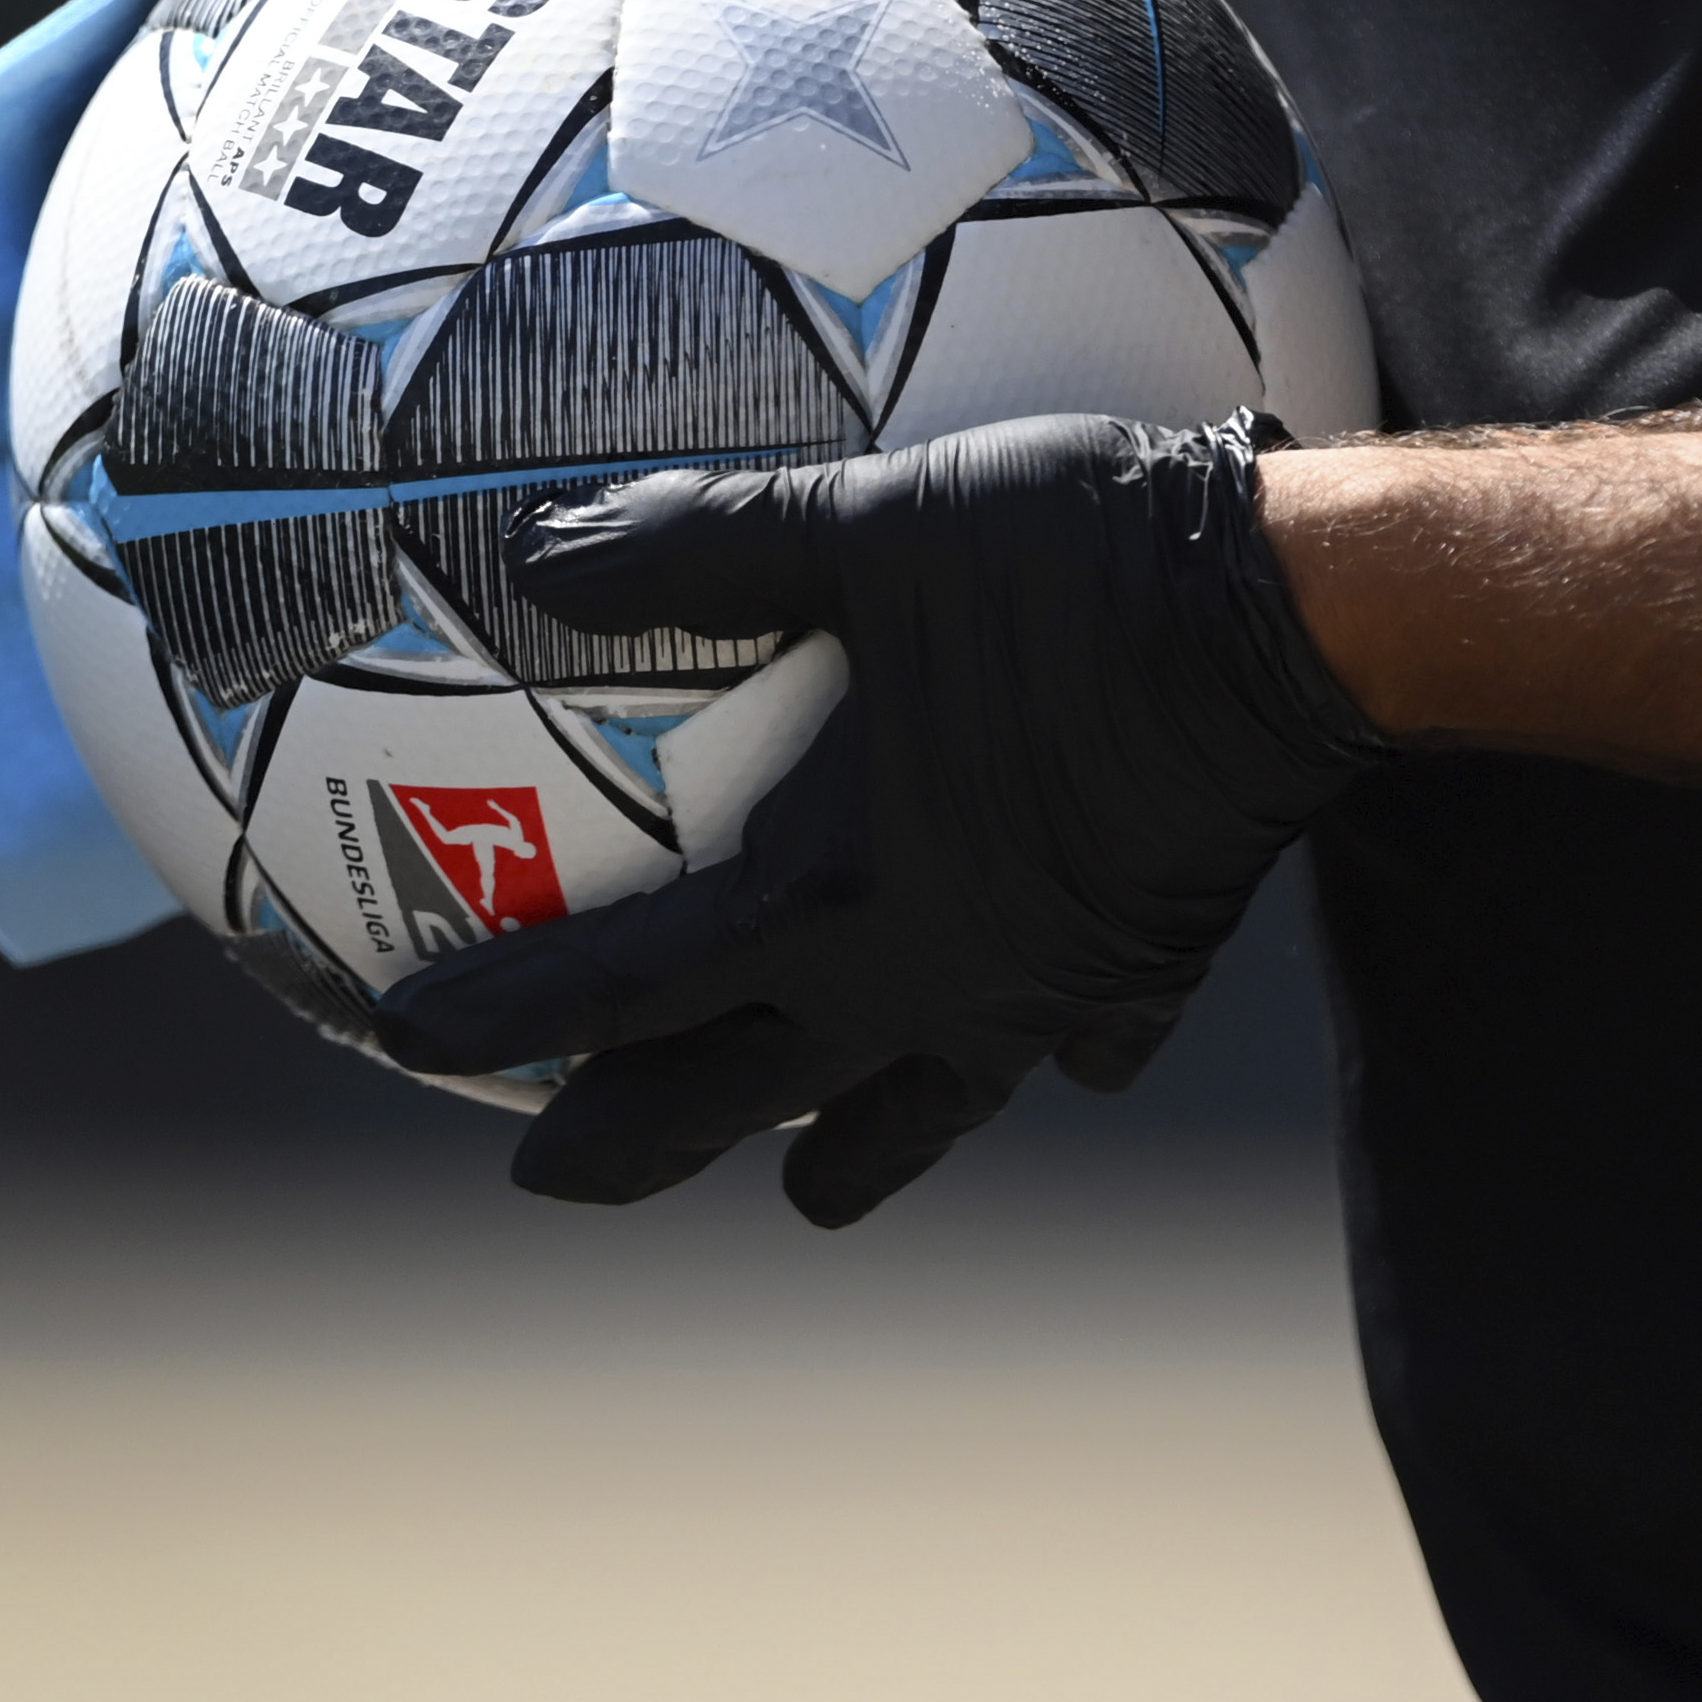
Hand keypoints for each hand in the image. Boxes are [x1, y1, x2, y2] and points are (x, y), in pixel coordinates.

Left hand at [377, 413, 1389, 1224]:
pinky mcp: (1138, 972)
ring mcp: (1037, 993)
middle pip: (741, 1102)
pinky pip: (1067, 1052)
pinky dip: (1027, 1057)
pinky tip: (1028, 1045)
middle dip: (634, 1148)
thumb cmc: (1071, 562)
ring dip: (833, 1153)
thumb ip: (697, 542)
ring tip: (798, 1182)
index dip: (503, 1014)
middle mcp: (920, 974)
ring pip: (908, 1116)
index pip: (622, 986)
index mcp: (830, 889)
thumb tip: (535, 553)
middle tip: (550, 1175)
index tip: (404, 1039)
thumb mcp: (866, 519)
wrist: (1296, 621)